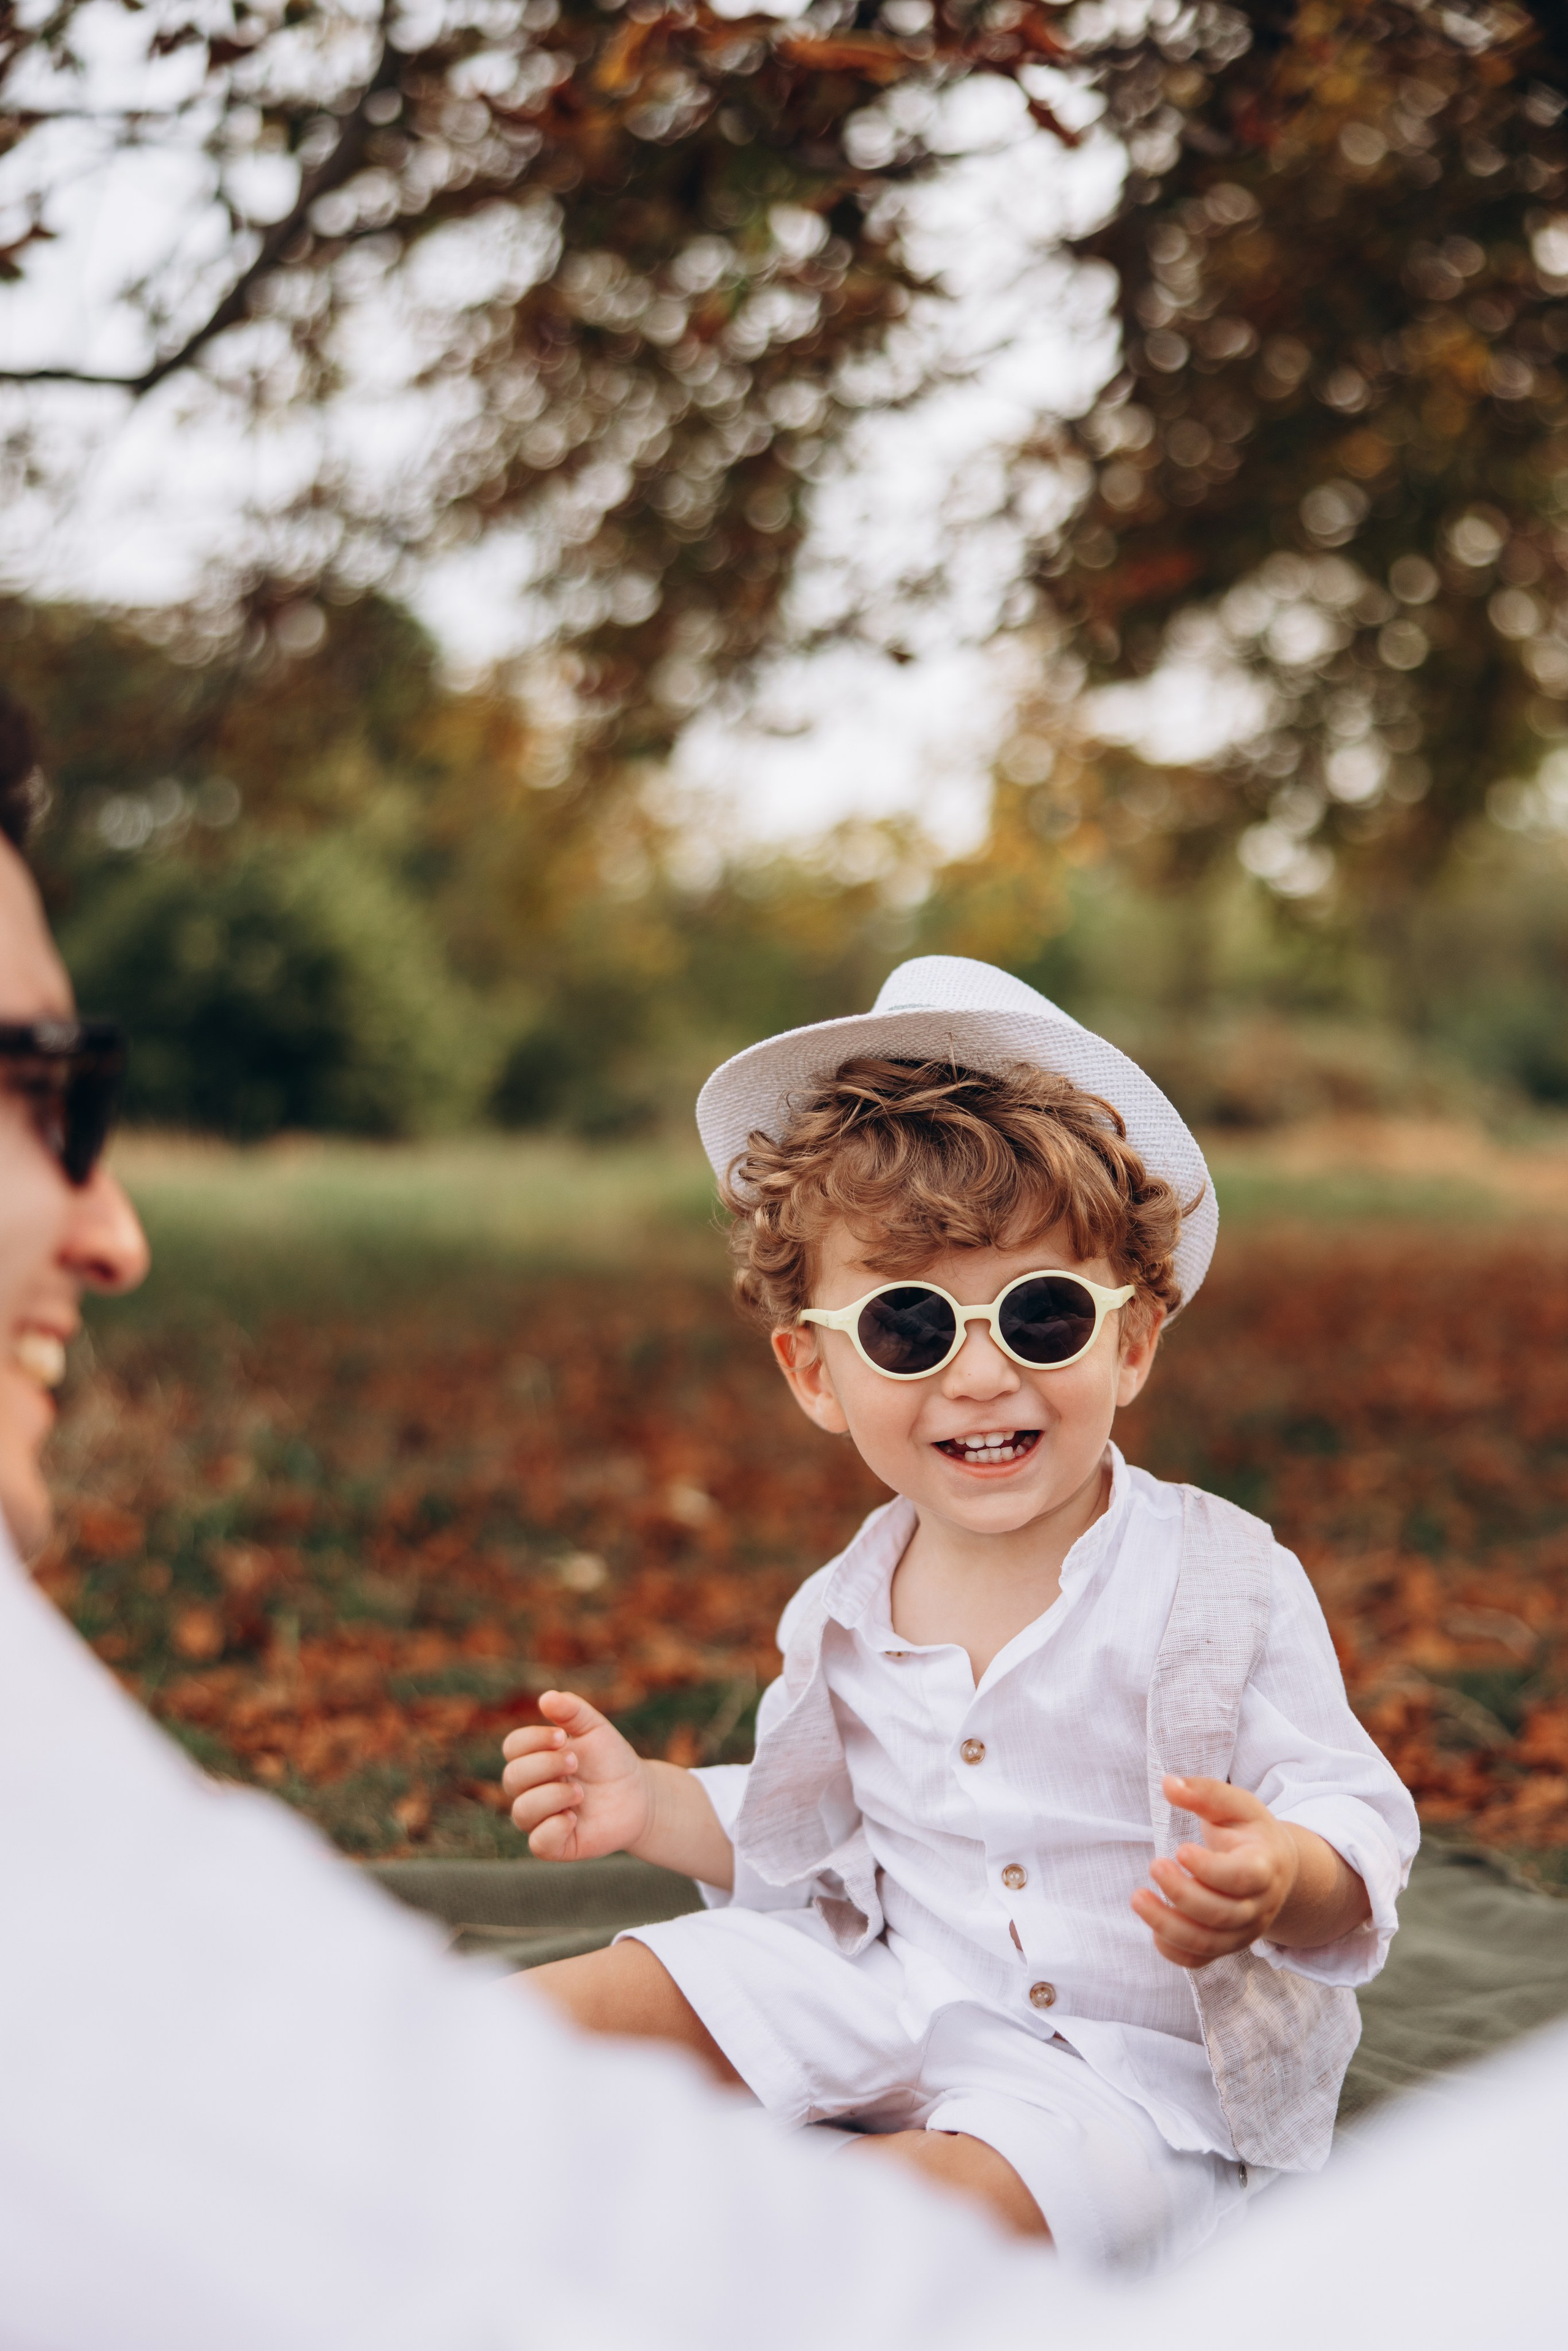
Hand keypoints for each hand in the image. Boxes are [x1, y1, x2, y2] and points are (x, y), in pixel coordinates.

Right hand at [501, 1690, 654, 1861]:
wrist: (639, 1794)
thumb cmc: (611, 1759)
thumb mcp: (595, 1729)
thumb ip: (572, 1711)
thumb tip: (546, 1698)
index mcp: (534, 1759)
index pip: (512, 1748)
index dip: (533, 1740)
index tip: (564, 1737)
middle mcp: (531, 1790)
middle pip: (512, 1777)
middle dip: (545, 1766)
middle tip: (576, 1762)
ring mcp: (541, 1819)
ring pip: (522, 1811)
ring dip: (551, 1796)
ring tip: (580, 1791)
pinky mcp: (556, 1845)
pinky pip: (537, 1843)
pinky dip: (553, 1828)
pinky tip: (574, 1817)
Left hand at [1131, 1775, 1298, 1968]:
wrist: (1276, 1868)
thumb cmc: (1250, 1832)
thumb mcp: (1237, 1805)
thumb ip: (1205, 1793)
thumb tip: (1168, 1784)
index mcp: (1264, 1867)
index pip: (1241, 1878)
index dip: (1209, 1869)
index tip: (1179, 1850)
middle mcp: (1258, 1906)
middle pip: (1221, 1914)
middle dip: (1182, 1894)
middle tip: (1154, 1865)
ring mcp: (1243, 1931)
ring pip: (1208, 1943)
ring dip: (1168, 1924)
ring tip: (1137, 1898)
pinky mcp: (1226, 1946)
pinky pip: (1199, 1961)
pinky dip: (1173, 1950)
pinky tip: (1153, 1927)